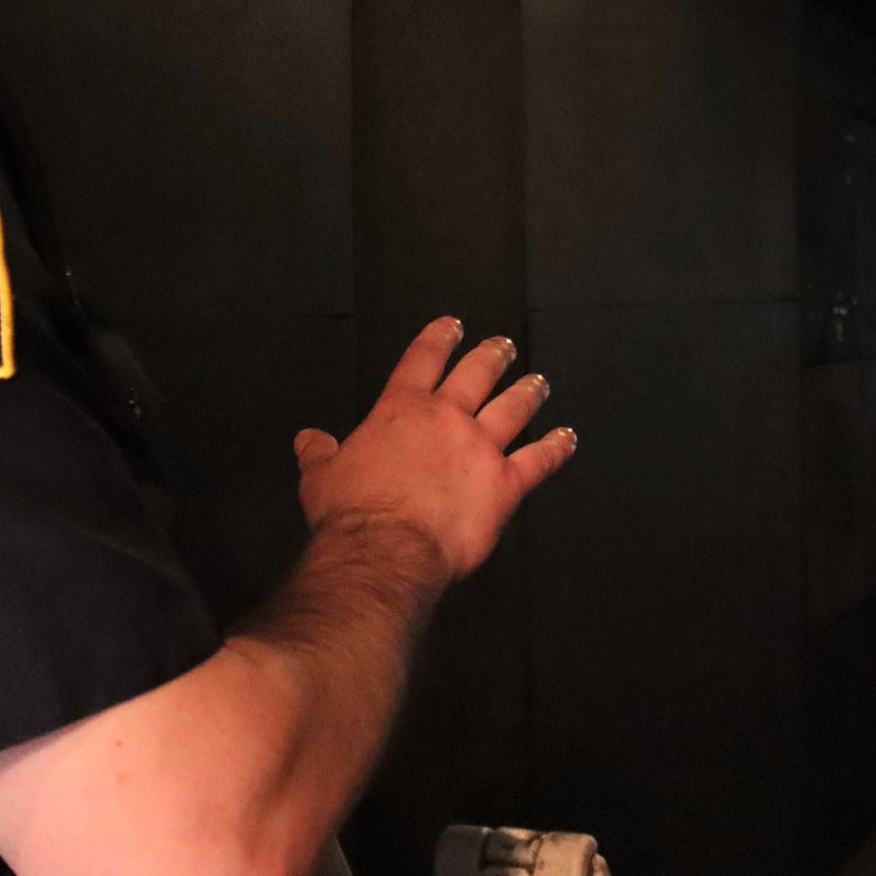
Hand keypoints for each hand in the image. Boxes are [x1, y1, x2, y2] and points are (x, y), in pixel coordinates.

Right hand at [291, 317, 576, 584]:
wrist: (385, 549)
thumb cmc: (351, 515)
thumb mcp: (320, 478)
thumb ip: (319, 454)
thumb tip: (308, 440)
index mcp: (400, 410)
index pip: (422, 360)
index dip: (439, 338)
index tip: (452, 326)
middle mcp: (446, 419)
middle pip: (476, 374)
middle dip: (492, 356)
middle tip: (503, 346)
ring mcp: (480, 448)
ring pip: (513, 408)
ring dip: (527, 391)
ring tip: (538, 381)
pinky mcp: (505, 484)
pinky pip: (538, 460)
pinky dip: (556, 448)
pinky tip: (567, 439)